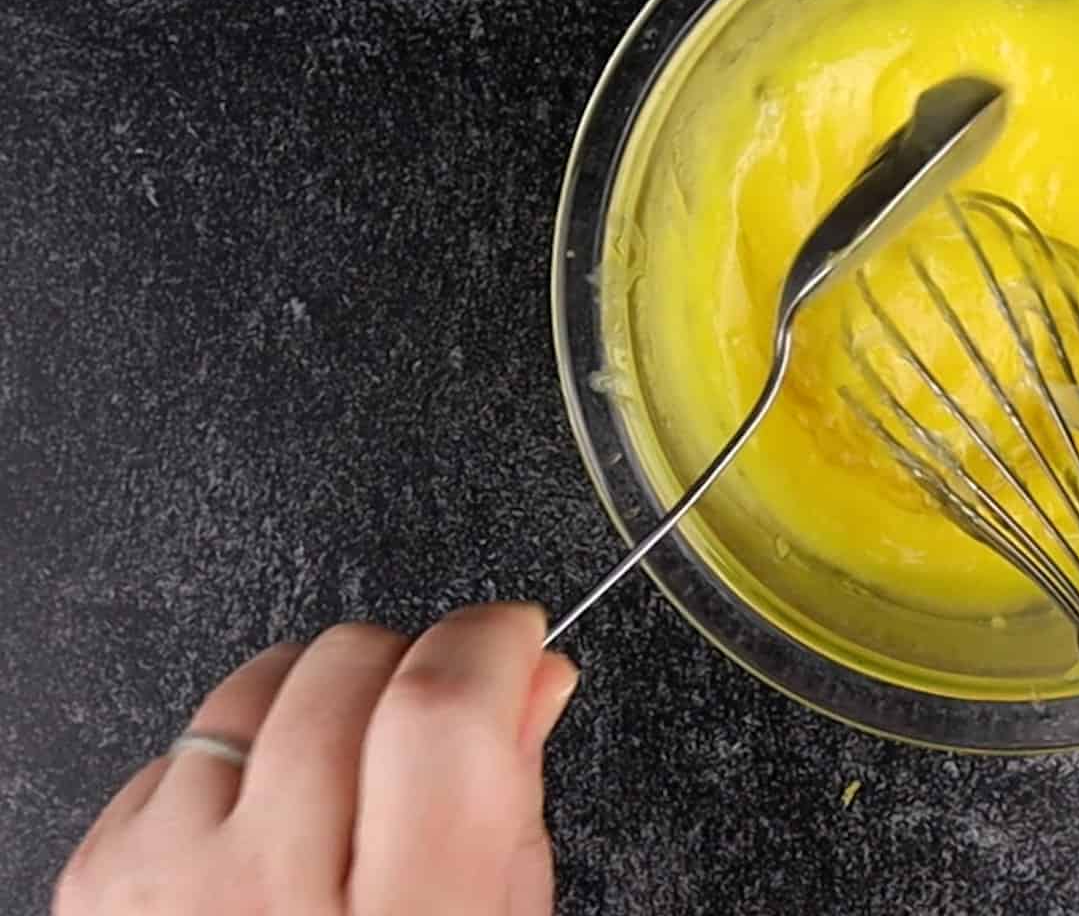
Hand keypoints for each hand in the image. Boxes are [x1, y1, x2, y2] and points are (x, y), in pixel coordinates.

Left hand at [55, 603, 577, 915]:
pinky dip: (241, 758)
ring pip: (261, 683)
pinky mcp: (98, 884)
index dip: (488, 643)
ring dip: (323, 697)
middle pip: (350, 674)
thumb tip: (532, 674)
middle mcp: (275, 906)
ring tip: (346, 774)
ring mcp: (173, 892)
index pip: (440, 716)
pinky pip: (184, 742)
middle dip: (412, 661)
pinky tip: (270, 827)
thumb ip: (511, 806)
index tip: (510, 638)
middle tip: (432, 717)